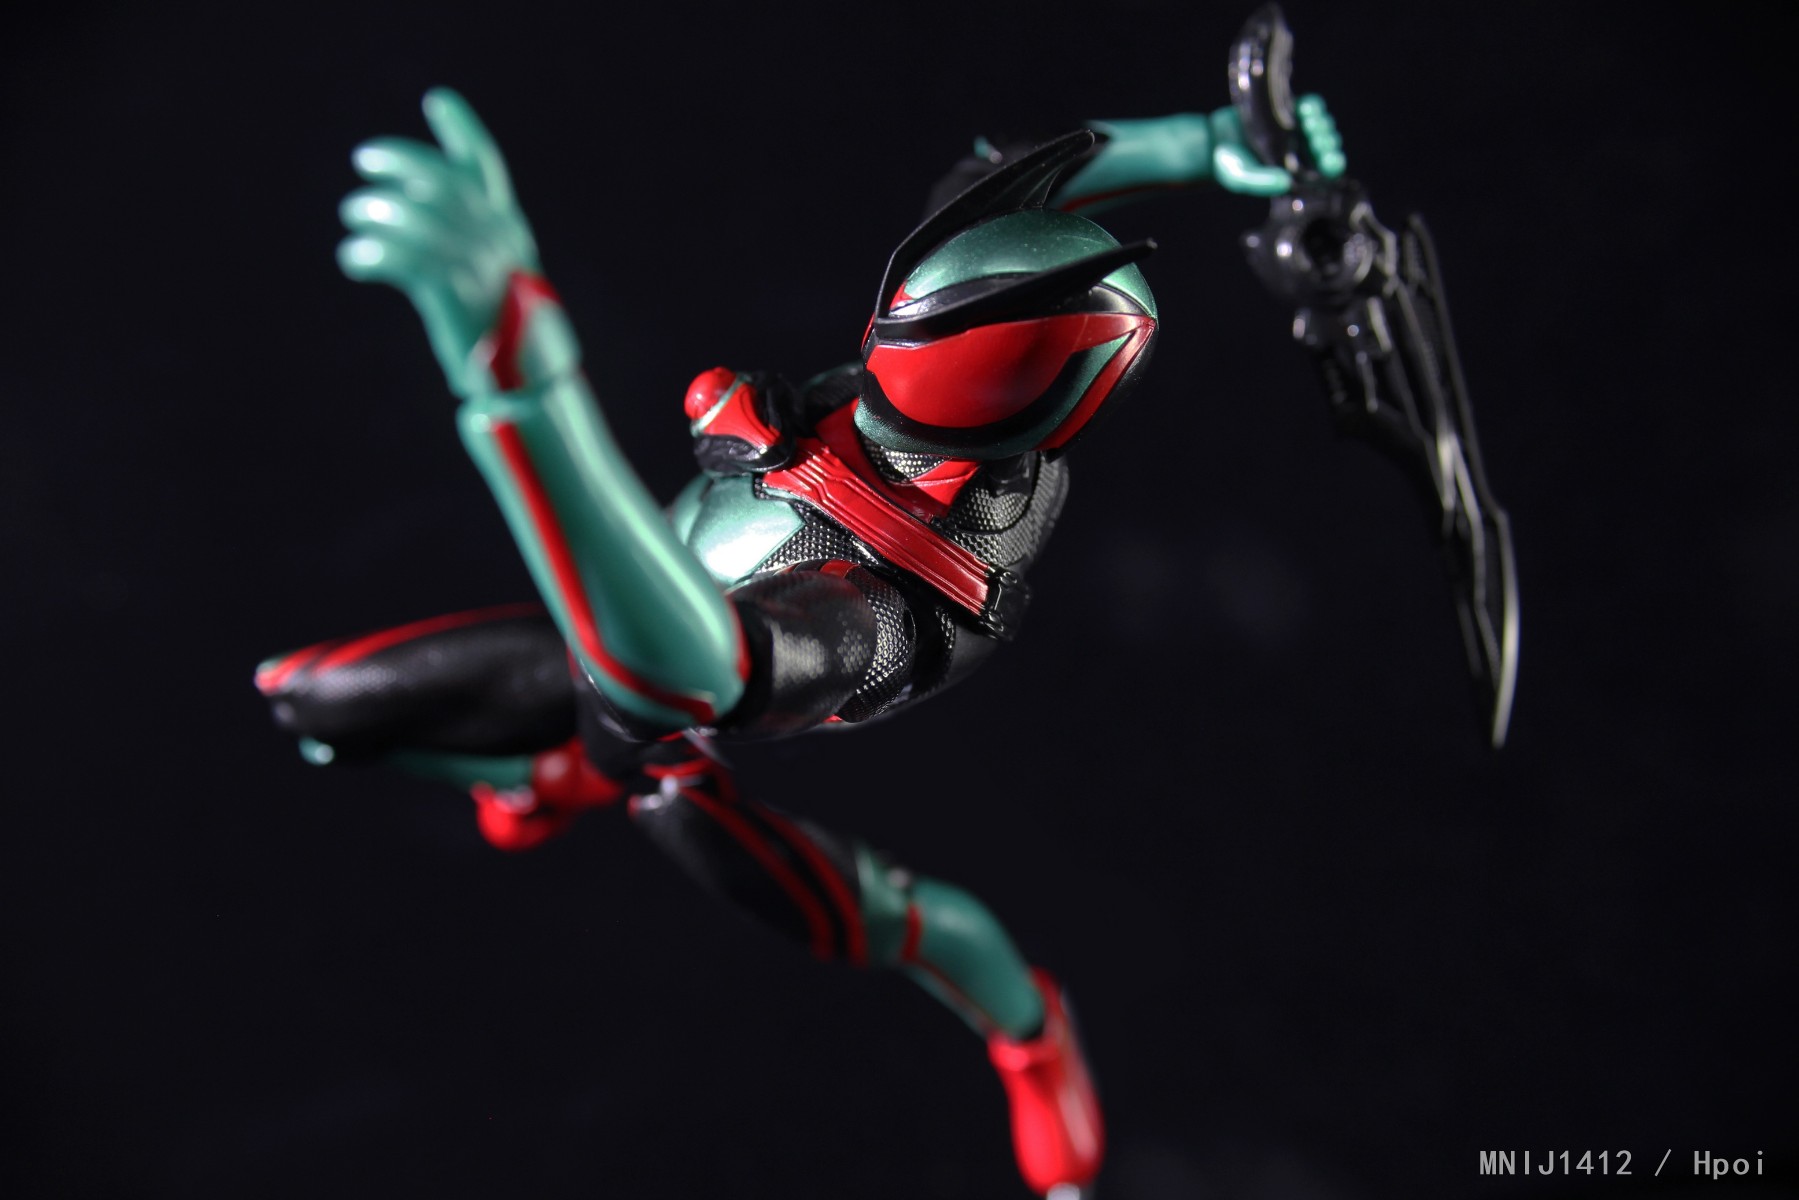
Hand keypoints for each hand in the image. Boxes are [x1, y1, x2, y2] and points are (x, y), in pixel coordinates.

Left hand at [337, 88, 541, 395]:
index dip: (462, 129)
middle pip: (437, 180)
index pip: (484, 165)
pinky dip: (365, 254)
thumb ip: (472, 242)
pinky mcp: (448, 293)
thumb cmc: (509, 333)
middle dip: (398, 160)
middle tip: (365, 161)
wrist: (529, 381)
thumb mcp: (498, 277)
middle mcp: (493, 237)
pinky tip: (353, 260)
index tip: (437, 99)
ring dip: (372, 211)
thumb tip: (424, 212)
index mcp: (508, 227)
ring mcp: (473, 263)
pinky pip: (396, 259)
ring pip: (410, 215)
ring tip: (355, 220)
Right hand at [1209, 94, 1345, 196]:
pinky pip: (1309, 106)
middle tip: (1318, 141)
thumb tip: (1286, 182)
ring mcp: (1295, 131)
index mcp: (1294, 172)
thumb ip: (1261, 182)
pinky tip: (1306, 108)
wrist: (1212, 141)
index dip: (1331, 165)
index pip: (1322, 171)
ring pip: (1321, 125)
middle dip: (1327, 143)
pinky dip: (1312, 106)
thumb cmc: (1226, 165)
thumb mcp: (1240, 177)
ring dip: (1321, 124)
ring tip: (1310, 123)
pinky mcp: (1287, 111)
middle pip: (1326, 147)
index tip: (1330, 162)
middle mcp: (1299, 152)